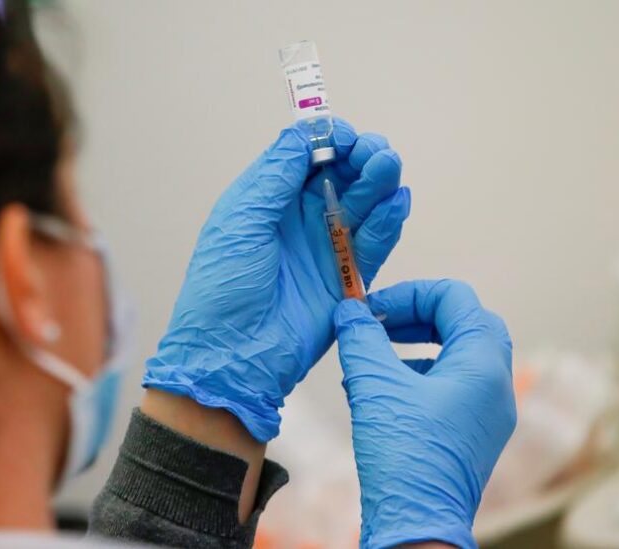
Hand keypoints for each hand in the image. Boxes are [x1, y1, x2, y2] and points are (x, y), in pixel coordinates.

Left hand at [144, 119, 410, 441]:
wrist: (233, 356)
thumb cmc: (222, 288)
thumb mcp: (240, 222)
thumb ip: (274, 176)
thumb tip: (302, 133)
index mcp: (267, 200)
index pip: (305, 156)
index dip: (327, 140)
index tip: (342, 135)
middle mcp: (298, 219)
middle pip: (340, 174)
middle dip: (360, 156)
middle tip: (373, 151)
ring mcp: (324, 247)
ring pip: (362, 204)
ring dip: (378, 182)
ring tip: (387, 166)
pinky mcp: (347, 277)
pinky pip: (374, 244)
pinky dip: (387, 222)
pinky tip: (396, 202)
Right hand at [334, 280, 515, 548]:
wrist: (417, 524)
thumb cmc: (403, 454)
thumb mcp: (374, 385)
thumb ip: (361, 338)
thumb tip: (350, 310)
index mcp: (482, 364)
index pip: (455, 298)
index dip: (410, 294)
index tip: (372, 308)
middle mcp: (494, 385)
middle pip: (461, 323)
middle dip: (414, 317)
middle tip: (377, 324)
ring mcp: (486, 412)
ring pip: (454, 356)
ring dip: (412, 347)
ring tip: (370, 357)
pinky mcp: (469, 433)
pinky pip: (447, 387)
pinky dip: (414, 376)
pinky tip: (374, 391)